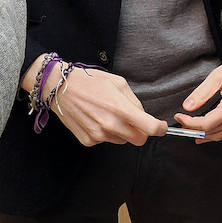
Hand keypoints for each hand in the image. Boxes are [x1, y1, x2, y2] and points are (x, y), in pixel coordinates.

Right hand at [27, 58, 165, 145]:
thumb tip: (142, 116)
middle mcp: (110, 125)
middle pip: (139, 140)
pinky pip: (105, 141)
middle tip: (133, 120)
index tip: (161, 127)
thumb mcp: (118, 83)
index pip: (150, 128)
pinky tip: (96, 119)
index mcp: (121, 109)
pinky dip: (106, 133)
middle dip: (141, 131)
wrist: (60, 88)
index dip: (161, 129)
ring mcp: (98, 135)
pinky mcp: (88, 140)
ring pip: (122, 140)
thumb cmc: (90, 81)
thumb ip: (134, 102)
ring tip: (108, 114)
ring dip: (122, 131)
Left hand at [174, 60, 221, 141]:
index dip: (190, 123)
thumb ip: (201, 93)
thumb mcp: (217, 76)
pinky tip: (206, 133)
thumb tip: (188, 106)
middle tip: (181, 124)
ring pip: (220, 135)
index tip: (179, 117)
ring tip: (190, 130)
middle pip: (212, 132)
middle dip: (194, 130)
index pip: (206, 124)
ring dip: (204, 135)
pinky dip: (215, 134)